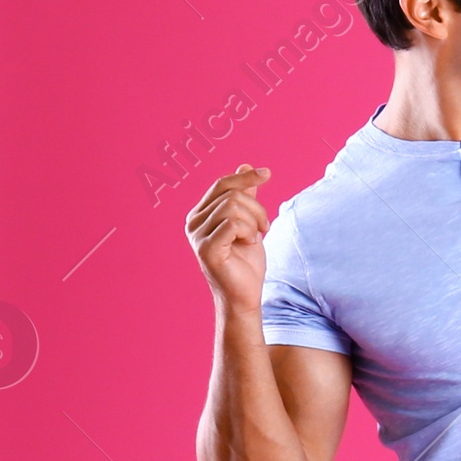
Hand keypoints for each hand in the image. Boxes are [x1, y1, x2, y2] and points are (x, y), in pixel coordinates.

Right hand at [186, 165, 271, 312]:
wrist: (245, 295)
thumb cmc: (246, 263)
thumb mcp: (249, 224)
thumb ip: (245, 197)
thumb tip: (246, 164)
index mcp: (200, 214)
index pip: (222, 184)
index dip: (245, 177)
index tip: (267, 173)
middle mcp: (193, 222)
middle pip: (232, 195)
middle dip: (257, 209)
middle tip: (264, 229)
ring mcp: (197, 236)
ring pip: (234, 207)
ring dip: (254, 222)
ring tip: (255, 238)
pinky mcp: (206, 249)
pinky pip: (233, 224)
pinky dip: (249, 232)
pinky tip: (250, 244)